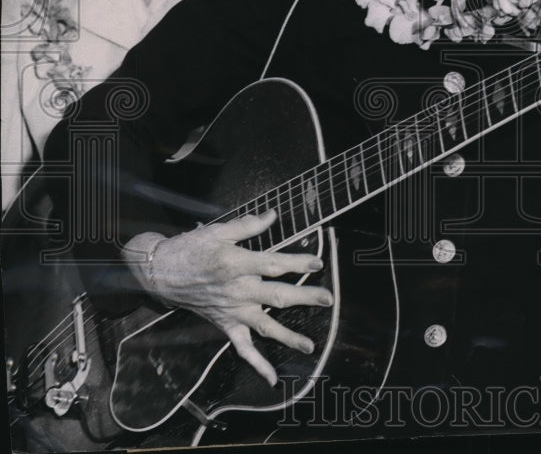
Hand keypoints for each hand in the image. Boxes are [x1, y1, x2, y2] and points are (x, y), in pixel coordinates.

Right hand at [125, 211, 332, 385]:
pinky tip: (272, 378)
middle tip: (328, 298)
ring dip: (289, 337)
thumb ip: (248, 226)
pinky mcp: (225, 324)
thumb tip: (272, 215)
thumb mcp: (219, 231)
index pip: (274, 264)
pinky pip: (242, 348)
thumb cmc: (190, 249)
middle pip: (277, 295)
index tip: (318, 262)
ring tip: (311, 346)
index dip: (298, 262)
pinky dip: (257, 364)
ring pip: (265, 326)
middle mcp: (238, 290)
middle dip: (305, 297)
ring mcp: (232, 310)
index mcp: (237, 264)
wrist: (160, 273)